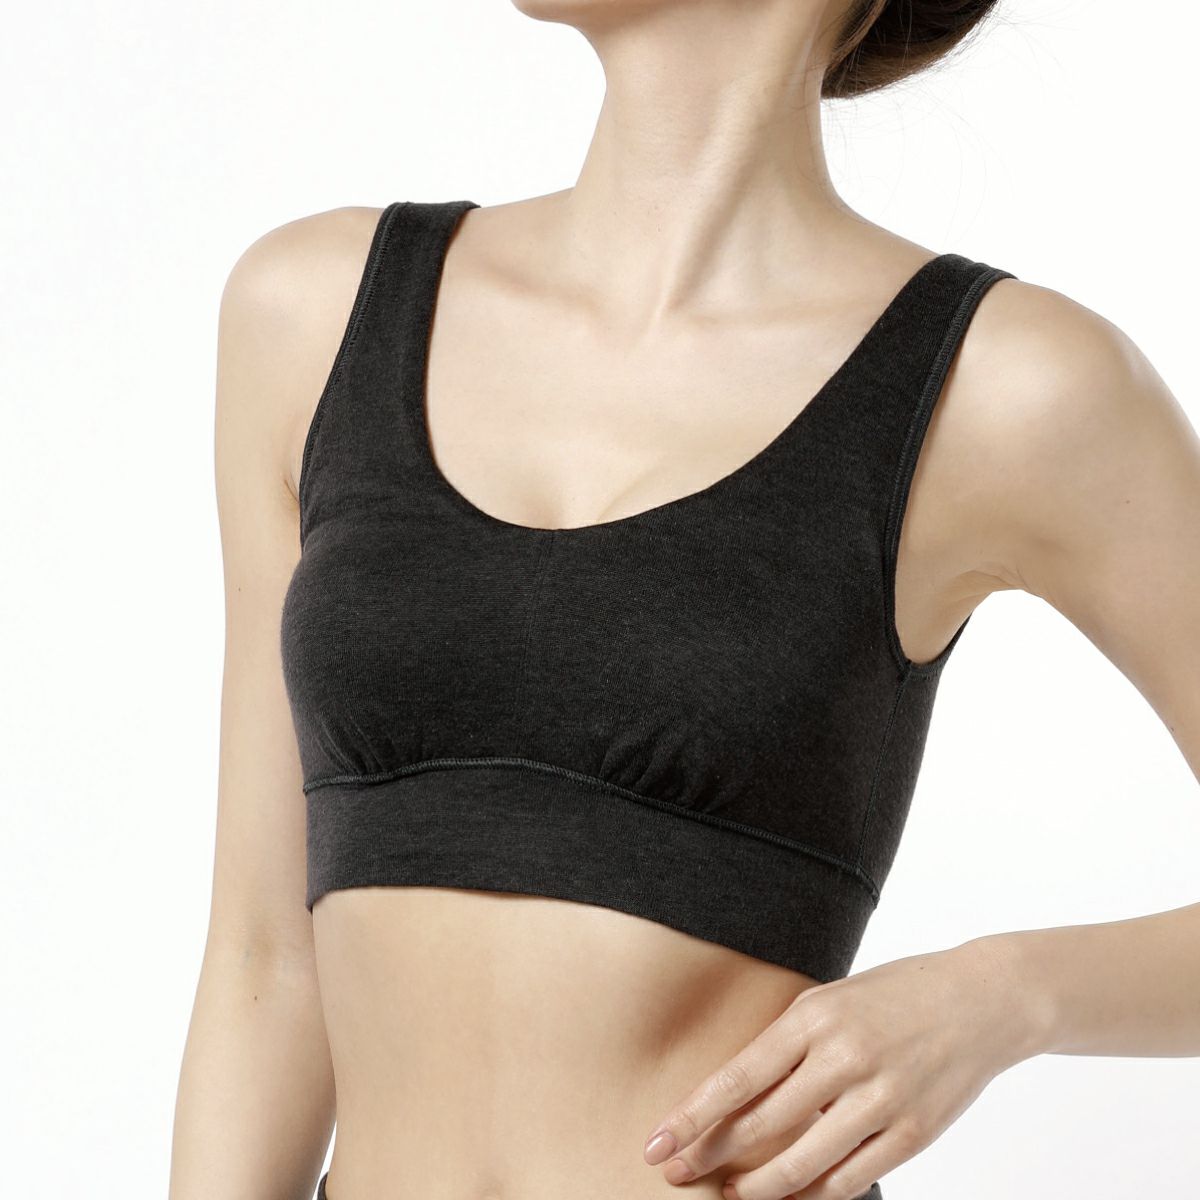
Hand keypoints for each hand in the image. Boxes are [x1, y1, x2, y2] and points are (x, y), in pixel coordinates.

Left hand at [641, 937, 1049, 1199]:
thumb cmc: (894, 994)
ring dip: (759, 1188)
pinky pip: (851, 1178)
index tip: (657, 1141)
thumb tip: (737, 1091)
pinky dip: (816, 1193)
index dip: (694, 1116)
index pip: (738, 1077)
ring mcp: (882, 1098)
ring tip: (731, 1194)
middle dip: (711, 1157)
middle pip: (762, 1126)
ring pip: (804, 1164)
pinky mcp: (914, 1131)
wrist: (981, 999)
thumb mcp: (832, 997)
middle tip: (676, 1174)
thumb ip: (789, 1040)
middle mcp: (844, 1058)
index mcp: (814, 1017)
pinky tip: (793, 1196)